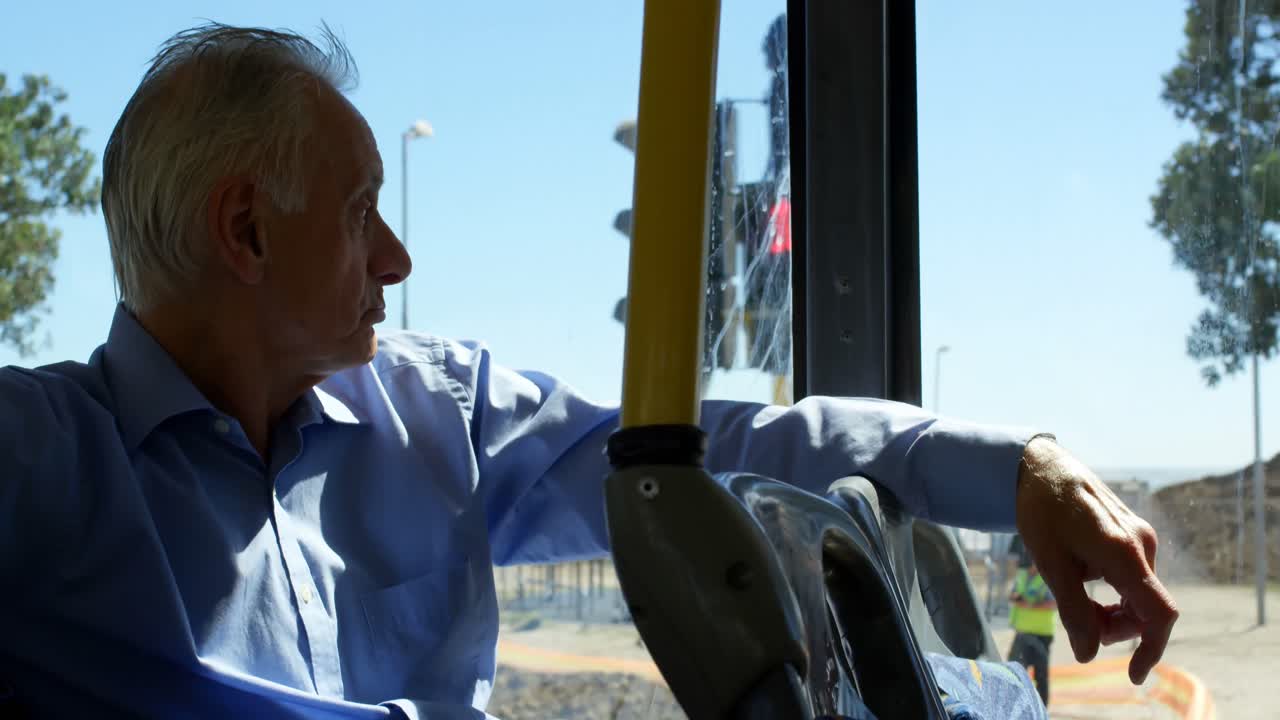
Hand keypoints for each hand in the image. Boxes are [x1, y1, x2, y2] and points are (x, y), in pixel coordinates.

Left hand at [1014, 437, 1178, 683]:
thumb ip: (1073, 610)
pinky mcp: (1133, 533)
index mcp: (1124, 552)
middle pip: (1146, 607)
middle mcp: (1142, 543)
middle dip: (1117, 627)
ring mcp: (1140, 536)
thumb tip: (1088, 654)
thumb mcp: (1050, 564)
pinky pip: (1133, 576)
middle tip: (1077, 624)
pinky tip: (1082, 579)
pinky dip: (1113, 591)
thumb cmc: (1042, 512)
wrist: (1041, 467)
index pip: (1158, 612)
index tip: (1132, 674)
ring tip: (1074, 598)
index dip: (1151, 648)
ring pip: (1138, 593)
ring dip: (1113, 610)